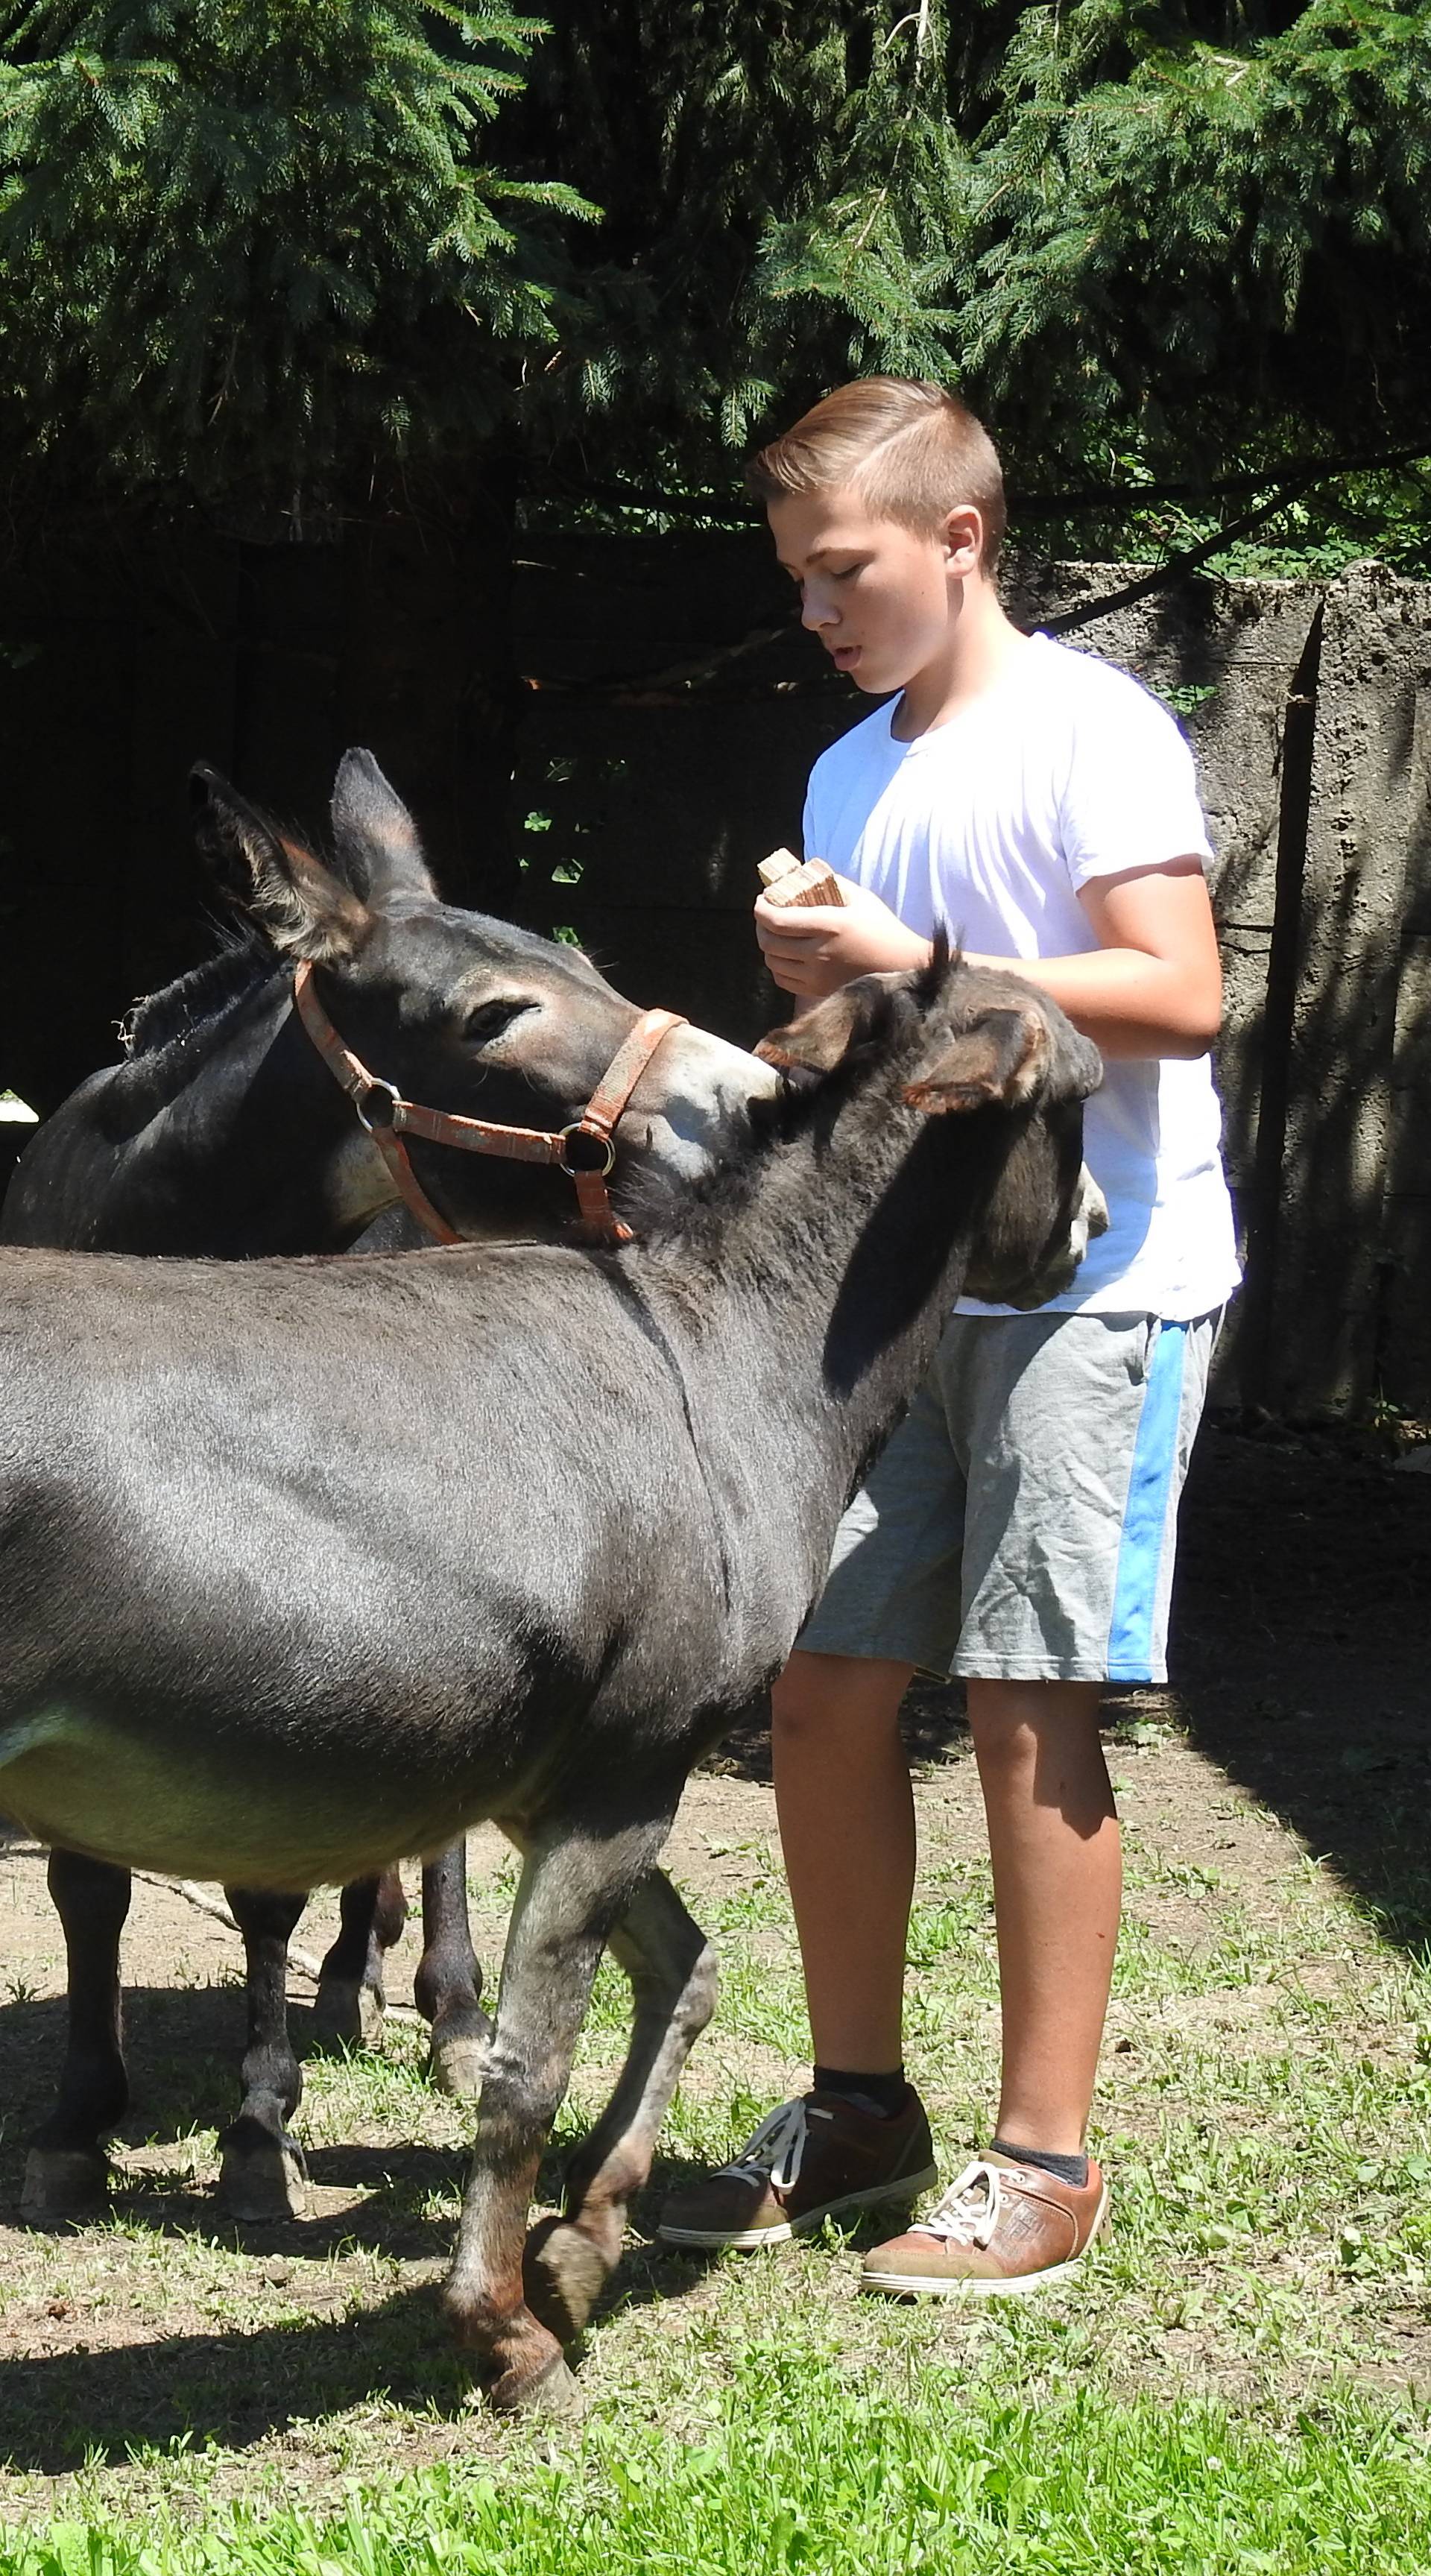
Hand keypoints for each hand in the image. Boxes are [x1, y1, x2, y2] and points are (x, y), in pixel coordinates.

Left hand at [753, 873, 931, 998]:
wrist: (902, 967)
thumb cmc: (882, 929)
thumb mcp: (862, 898)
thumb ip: (832, 884)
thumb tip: (803, 873)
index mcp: (830, 925)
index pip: (778, 920)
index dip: (761, 909)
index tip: (762, 900)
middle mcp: (820, 953)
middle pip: (769, 942)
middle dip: (760, 926)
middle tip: (765, 915)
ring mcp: (818, 976)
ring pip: (773, 962)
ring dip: (768, 946)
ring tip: (775, 935)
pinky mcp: (819, 991)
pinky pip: (783, 980)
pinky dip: (778, 967)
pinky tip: (785, 956)